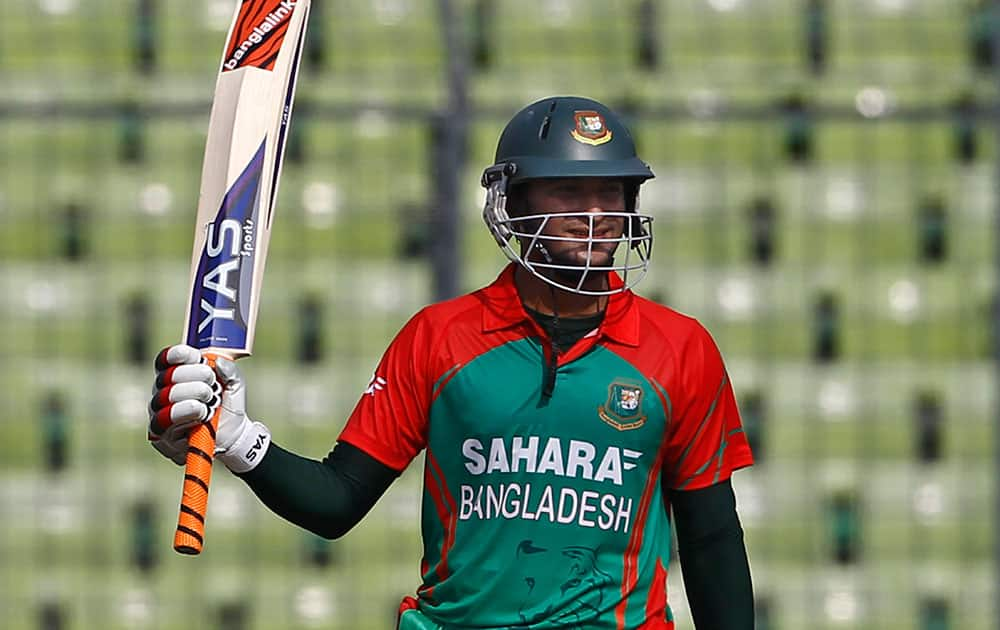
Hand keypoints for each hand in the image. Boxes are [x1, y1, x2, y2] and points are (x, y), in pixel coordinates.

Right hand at [148, 345, 269, 471]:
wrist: (233, 436)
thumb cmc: (227, 405)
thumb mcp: (234, 384)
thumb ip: (229, 369)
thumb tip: (217, 362)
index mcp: (175, 375)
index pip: (166, 359)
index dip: (180, 355)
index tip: (198, 357)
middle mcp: (162, 392)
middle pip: (167, 376)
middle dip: (195, 376)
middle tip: (212, 385)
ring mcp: (159, 412)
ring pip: (165, 396)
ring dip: (192, 394)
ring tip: (210, 400)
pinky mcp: (161, 433)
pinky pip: (165, 419)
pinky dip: (187, 412)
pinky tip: (202, 412)